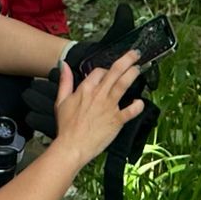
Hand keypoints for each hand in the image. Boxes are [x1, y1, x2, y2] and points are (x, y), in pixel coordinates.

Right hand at [22, 3, 137, 136]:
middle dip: (127, 59)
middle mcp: (99, 94)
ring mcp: (109, 106)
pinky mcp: (117, 120)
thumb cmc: (66, 127)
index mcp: (86, 89)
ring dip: (133, 74)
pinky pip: (131, 110)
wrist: (72, 146)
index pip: (99, 71)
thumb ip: (65, 82)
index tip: (109, 73)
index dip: (105, 70)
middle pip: (115, 71)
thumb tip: (64, 65)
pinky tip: (140, 102)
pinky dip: (138, 105)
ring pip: (124, 84)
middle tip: (135, 53)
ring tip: (138, 68)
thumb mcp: (60, 101)